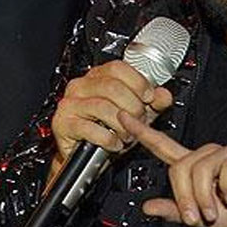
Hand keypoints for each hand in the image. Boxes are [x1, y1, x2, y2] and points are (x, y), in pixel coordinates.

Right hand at [49, 61, 172, 183]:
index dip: (137, 82)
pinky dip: (108, 139)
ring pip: (103, 107)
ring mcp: (70, 104)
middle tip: (138, 120)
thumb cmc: (107, 131)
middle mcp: (81, 86)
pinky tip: (114, 143)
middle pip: (112, 87)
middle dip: (132, 107)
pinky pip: (90, 129)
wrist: (87, 159)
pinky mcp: (63, 124)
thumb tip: (164, 95)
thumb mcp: (135, 114)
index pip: (118, 68)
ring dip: (121, 125)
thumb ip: (152, 103)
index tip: (148, 97)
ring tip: (127, 135)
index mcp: (97, 77)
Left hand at [118, 112, 226, 226]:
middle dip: (185, 195)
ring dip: (205, 196)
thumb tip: (148, 206)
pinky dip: (226, 189)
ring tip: (213, 211)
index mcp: (195, 167)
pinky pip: (226, 169)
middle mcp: (209, 157)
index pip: (164, 146)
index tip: (125, 118)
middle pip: (181, 165)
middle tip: (195, 215)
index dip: (143, 132)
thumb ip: (174, 210)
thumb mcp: (199, 218)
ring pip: (201, 168)